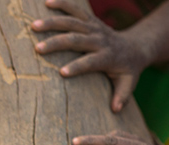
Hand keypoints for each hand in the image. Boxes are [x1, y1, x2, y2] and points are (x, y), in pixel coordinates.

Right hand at [31, 0, 146, 111]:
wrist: (134, 47)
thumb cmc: (128, 71)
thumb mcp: (128, 84)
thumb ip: (122, 97)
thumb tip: (116, 110)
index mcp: (108, 57)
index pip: (91, 62)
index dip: (77, 67)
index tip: (62, 73)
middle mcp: (100, 40)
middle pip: (76, 39)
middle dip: (57, 43)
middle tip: (38, 49)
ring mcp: (95, 27)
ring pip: (72, 21)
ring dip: (52, 22)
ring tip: (34, 26)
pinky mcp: (91, 19)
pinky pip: (75, 9)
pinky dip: (61, 3)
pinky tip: (46, 2)